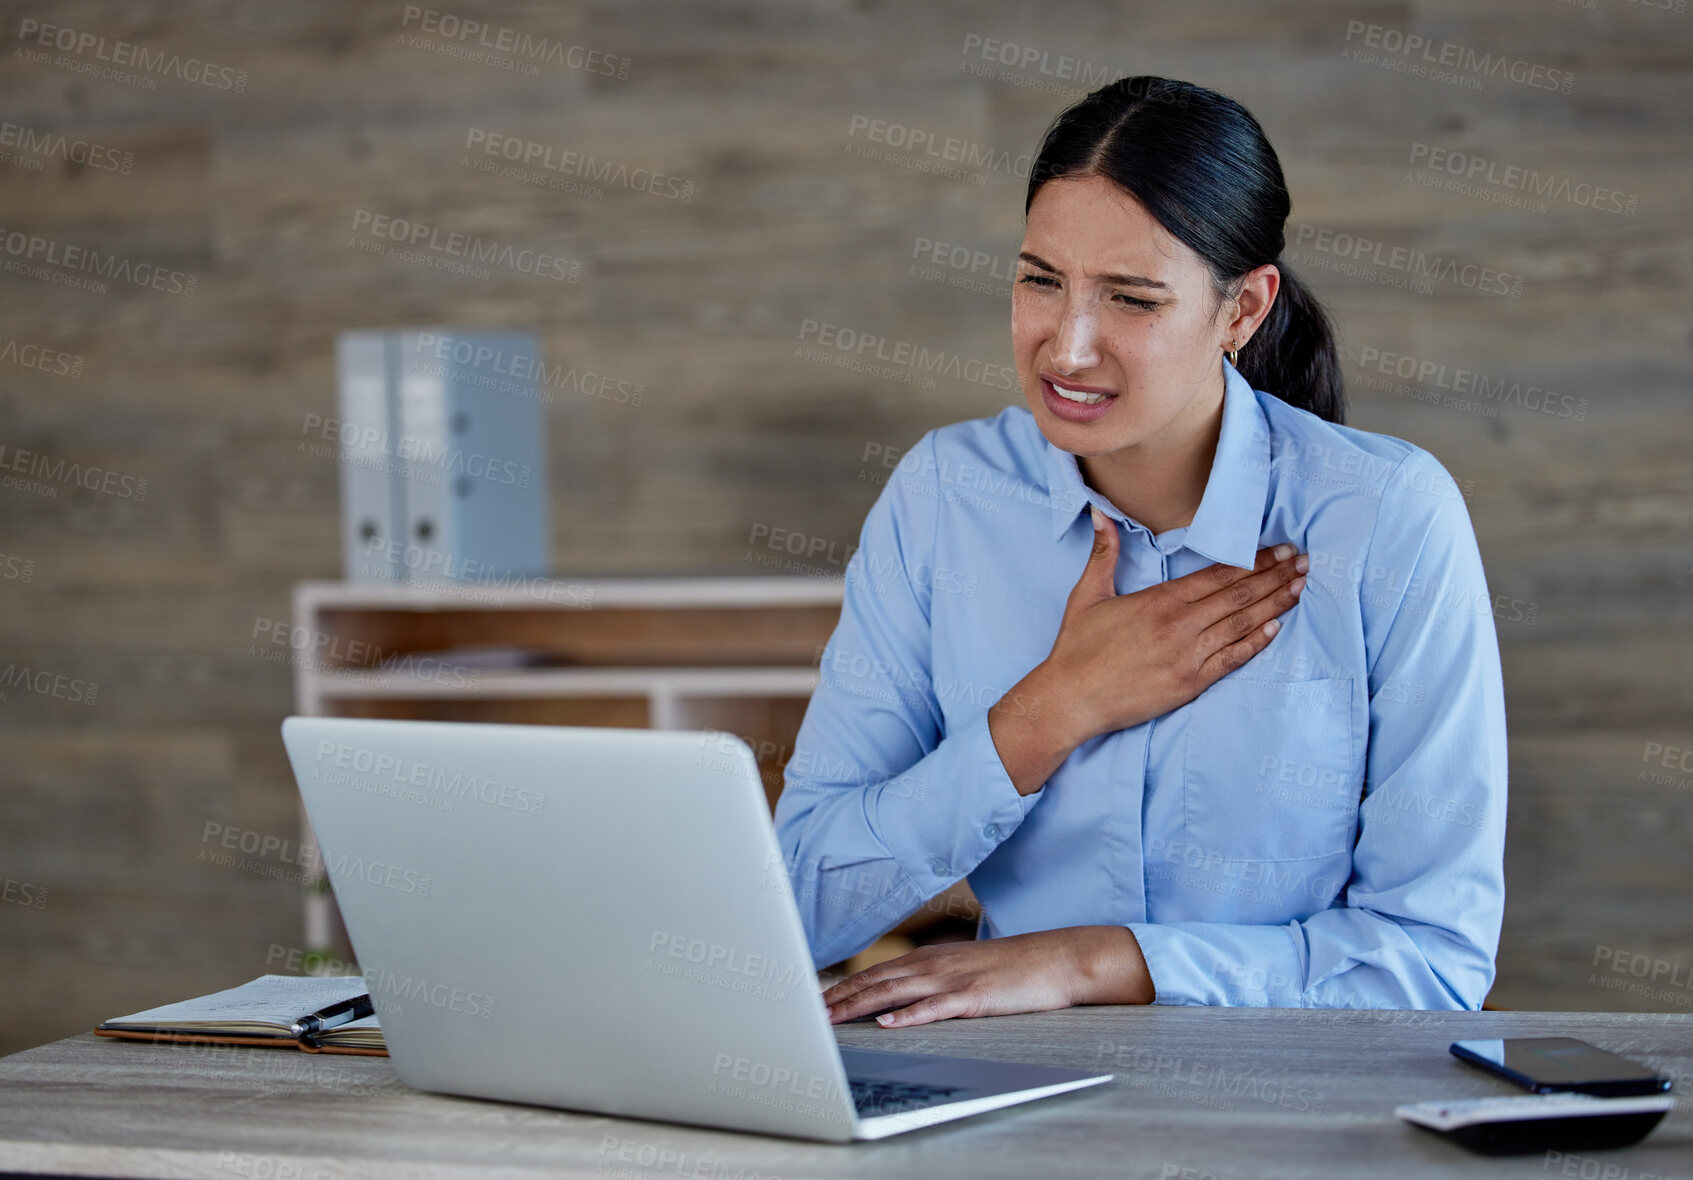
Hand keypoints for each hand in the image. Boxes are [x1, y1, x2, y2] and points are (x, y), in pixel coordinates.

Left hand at [822, 926, 1153, 1027]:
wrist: (1060, 958)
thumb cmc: (1014, 967)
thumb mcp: (966, 968)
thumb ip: (934, 979)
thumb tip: (902, 996)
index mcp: (932, 958)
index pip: (877, 973)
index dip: (843, 987)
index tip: (814, 1000)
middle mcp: (936, 964)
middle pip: (877, 981)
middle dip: (840, 997)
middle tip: (806, 1012)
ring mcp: (955, 979)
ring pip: (897, 993)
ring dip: (861, 1006)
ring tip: (831, 1019)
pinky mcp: (976, 996)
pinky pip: (937, 1008)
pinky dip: (911, 1016)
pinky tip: (889, 1024)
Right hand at [1045, 511, 1306, 746]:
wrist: (1070, 699)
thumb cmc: (1076, 648)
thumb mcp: (1086, 594)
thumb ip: (1103, 553)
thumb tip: (1100, 512)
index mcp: (1159, 601)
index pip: (1218, 575)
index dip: (1253, 561)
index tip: (1278, 549)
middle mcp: (1180, 626)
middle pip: (1238, 596)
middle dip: (1274, 576)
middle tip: (1302, 561)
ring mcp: (1188, 657)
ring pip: (1241, 625)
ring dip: (1275, 604)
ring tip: (1300, 587)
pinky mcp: (1189, 685)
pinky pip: (1232, 660)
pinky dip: (1256, 643)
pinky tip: (1275, 628)